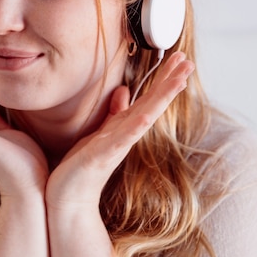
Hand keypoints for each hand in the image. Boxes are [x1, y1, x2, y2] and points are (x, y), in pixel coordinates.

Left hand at [46, 52, 194, 208]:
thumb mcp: (99, 134)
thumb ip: (114, 114)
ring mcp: (116, 146)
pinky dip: (136, 127)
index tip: (179, 58)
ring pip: (144, 117)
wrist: (68, 199)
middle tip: (188, 60)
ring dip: (161, 99)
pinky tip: (147, 115)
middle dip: (170, 82)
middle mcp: (125, 136)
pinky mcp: (102, 157)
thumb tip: (124, 91)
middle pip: (152, 104)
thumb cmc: (81, 168)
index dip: (163, 79)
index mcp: (123, 128)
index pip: (148, 99)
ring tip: (179, 80)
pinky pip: (122, 139)